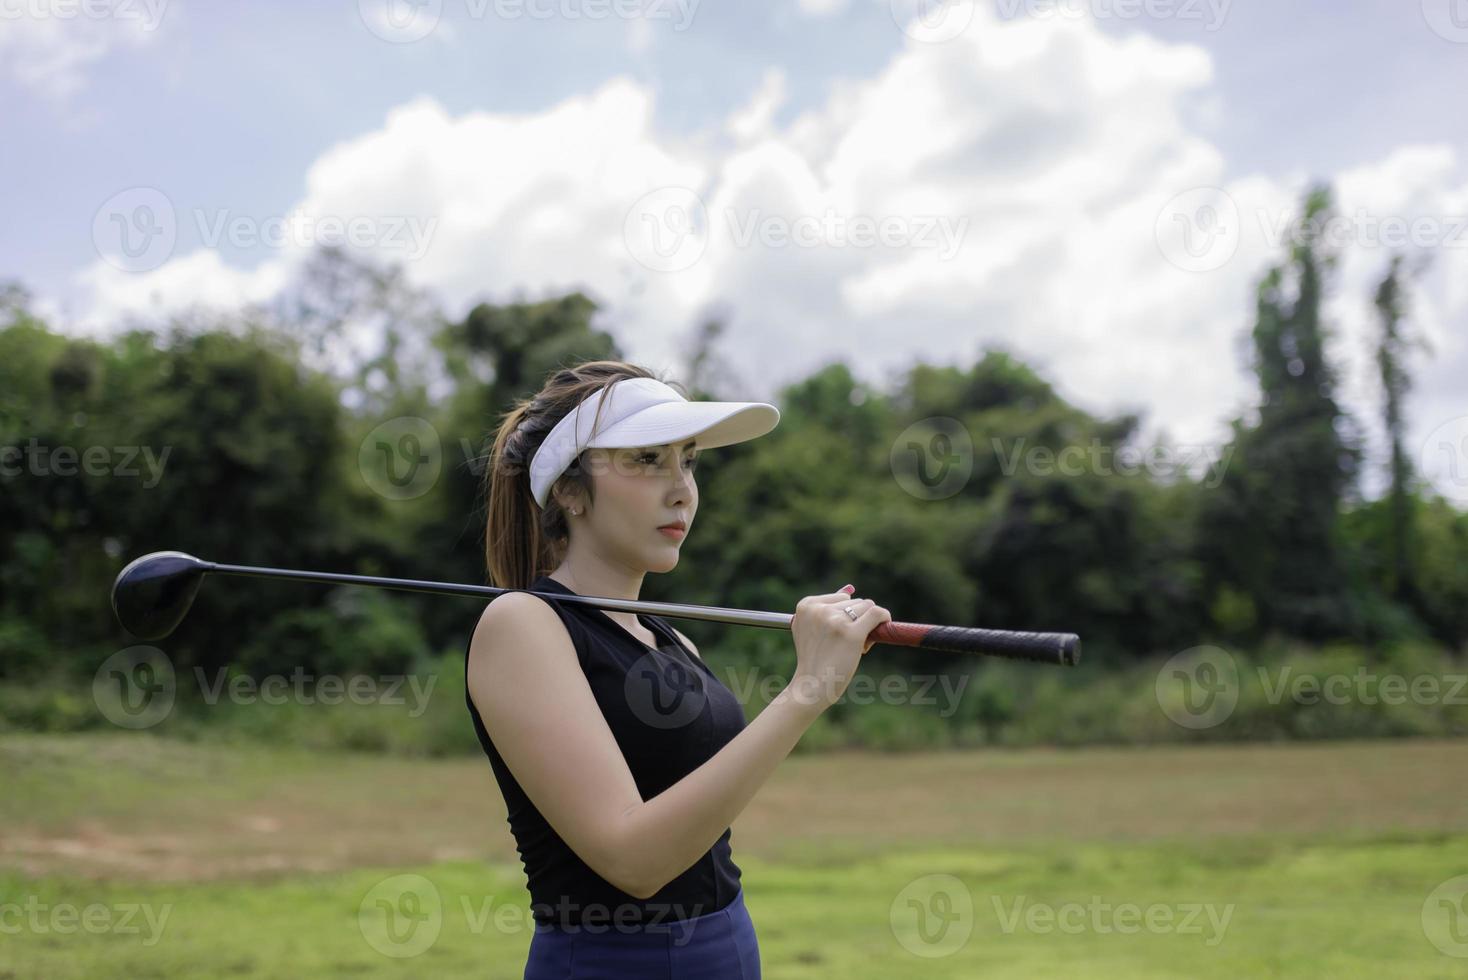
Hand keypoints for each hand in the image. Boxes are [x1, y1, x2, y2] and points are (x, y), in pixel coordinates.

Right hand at [783, 584, 891, 712]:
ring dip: (867, 624)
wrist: (812, 686)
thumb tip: (850, 588)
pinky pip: (877, 614)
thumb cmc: (815, 659)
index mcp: (806, 605)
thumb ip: (829, 607)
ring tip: (854, 646)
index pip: (841, 597)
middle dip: (856, 619)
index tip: (839, 633)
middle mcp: (819, 609)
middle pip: (854, 601)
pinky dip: (884, 617)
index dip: (845, 615)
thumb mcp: (812, 629)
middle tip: (846, 643)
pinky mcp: (851, 633)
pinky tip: (883, 627)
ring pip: (866, 607)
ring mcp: (835, 620)